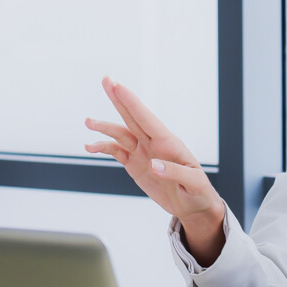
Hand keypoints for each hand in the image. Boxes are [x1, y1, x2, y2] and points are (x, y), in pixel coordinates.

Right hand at [85, 77, 224, 257]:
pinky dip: (103, 147)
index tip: (118, 87)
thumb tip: (153, 164)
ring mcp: (143, 153)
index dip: (132, 102)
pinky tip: (90, 147)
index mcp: (169, 143)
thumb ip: (174, 173)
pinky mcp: (135, 165)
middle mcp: (153, 143)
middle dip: (119, 99)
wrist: (192, 206)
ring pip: (121, 134)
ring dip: (105, 127)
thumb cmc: (198, 192)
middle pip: (132, 117)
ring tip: (88, 121)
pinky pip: (116, 152)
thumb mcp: (193, 183)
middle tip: (106, 80)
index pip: (147, 118)